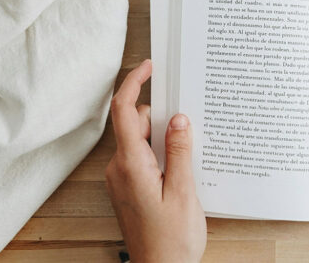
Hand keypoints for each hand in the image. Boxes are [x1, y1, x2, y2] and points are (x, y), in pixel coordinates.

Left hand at [105, 60, 206, 261]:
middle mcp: (119, 169)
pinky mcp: (127, 189)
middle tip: (189, 128)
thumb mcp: (184, 192)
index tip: (149, 67)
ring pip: (139, 142)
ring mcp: (121, 180)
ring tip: (187, 161)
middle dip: (161, 119)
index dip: (134, 82)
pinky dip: (158, 155)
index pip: (125, 111)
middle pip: (135, 124)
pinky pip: (140, 159)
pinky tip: (179, 171)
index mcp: (130, 165)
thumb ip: (180, 151)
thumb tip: (179, 120)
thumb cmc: (171, 242)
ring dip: (162, 140)